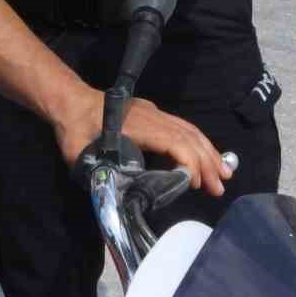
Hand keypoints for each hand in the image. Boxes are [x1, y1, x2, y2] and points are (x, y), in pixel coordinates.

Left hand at [52, 89, 230, 197]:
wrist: (71, 102)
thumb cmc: (74, 128)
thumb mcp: (79, 153)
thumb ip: (98, 172)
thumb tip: (116, 194)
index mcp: (137, 125)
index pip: (173, 141)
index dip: (189, 161)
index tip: (196, 183)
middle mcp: (152, 116)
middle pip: (188, 136)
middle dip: (207, 162)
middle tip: (220, 188)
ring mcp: (155, 113)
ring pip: (189, 130)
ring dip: (208, 152)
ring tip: (224, 174)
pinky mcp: (155, 115)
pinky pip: (184, 128)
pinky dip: (199, 143)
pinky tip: (206, 157)